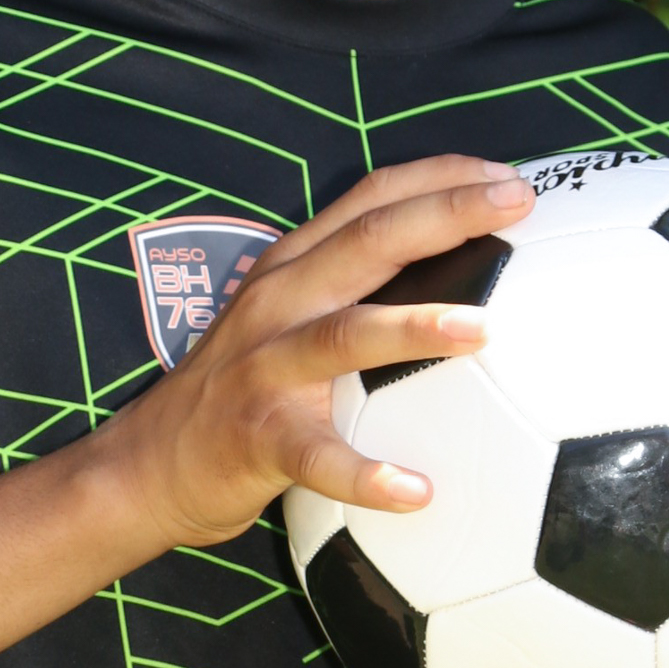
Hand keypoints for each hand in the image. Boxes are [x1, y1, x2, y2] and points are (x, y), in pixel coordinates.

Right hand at [99, 156, 535, 552]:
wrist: (151, 464)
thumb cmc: (247, 391)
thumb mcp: (290, 319)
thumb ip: (356, 290)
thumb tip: (467, 282)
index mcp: (294, 267)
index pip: (370, 199)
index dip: (439, 177)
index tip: (511, 176)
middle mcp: (279, 302)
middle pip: (367, 242)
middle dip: (444, 215)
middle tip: (517, 204)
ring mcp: (265, 368)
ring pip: (344, 337)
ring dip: (414, 328)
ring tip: (483, 330)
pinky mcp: (257, 436)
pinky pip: (317, 457)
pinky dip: (366, 475)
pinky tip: (417, 491)